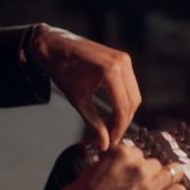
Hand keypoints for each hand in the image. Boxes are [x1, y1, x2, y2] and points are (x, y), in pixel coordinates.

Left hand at [30, 24, 140, 150]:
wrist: (55, 46)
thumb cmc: (62, 69)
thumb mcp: (78, 100)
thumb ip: (94, 123)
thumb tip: (104, 143)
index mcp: (110, 71)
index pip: (123, 107)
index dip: (119, 127)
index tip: (112, 140)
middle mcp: (122, 63)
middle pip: (133, 102)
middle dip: (124, 121)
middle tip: (112, 136)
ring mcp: (124, 59)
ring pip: (134, 94)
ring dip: (126, 112)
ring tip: (112, 126)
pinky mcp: (123, 60)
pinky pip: (130, 85)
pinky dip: (125, 100)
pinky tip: (114, 111)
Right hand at [42, 145, 186, 189]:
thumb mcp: (90, 170)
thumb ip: (109, 162)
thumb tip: (118, 164)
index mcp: (120, 154)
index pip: (137, 151)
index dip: (133, 162)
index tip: (129, 170)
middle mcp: (137, 166)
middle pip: (153, 162)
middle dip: (147, 172)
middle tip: (138, 184)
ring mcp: (148, 185)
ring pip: (170, 173)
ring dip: (163, 180)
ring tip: (156, 189)